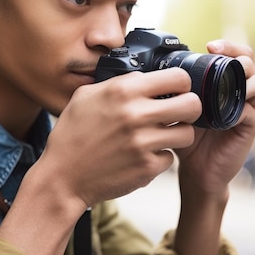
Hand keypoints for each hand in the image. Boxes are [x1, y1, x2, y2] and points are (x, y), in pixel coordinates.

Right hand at [36, 66, 201, 210]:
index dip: (181, 84)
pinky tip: (143, 155)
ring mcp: (143, 143)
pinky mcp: (146, 167)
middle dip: (189, 108)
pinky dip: (160, 157)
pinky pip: (170, 157)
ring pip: (187, 134)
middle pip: (192, 104)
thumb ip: (117, 83)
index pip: (178, 77)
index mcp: (123, 90)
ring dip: (177, 134)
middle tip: (178, 113)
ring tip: (162, 135)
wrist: (62, 177)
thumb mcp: (86, 96)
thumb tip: (142, 77)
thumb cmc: (72, 135)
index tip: (175, 90)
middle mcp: (136, 114)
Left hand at [175, 40, 254, 194]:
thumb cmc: (186, 138)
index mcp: (223, 85)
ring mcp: (246, 109)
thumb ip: (172, 92)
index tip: (209, 46)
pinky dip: (239, 108)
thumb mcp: (176, 109)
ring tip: (227, 81)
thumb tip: (150, 72)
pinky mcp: (248, 128)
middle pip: (249, 63)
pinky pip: (251, 111)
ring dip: (244, 78)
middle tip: (219, 55)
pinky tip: (223, 112)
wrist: (194, 170)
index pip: (235, 55)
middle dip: (237, 55)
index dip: (227, 46)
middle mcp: (237, 94)